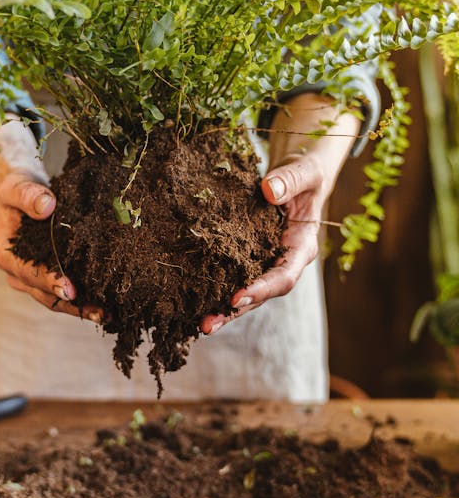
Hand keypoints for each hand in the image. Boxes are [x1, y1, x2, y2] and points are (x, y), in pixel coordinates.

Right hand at [0, 120, 102, 322]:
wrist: (17, 190)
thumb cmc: (15, 187)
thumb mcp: (16, 186)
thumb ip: (28, 195)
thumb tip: (47, 205)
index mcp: (6, 256)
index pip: (29, 273)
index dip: (50, 282)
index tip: (69, 289)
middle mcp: (16, 272)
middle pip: (44, 295)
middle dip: (72, 305)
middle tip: (99, 312)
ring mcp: (31, 277)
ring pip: (55, 299)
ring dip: (80, 308)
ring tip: (107, 314)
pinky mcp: (46, 275)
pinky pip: (63, 292)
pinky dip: (83, 299)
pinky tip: (106, 305)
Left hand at [200, 93, 360, 334]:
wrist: (299, 174)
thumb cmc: (306, 174)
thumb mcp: (306, 172)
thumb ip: (291, 180)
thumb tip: (269, 190)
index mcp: (301, 248)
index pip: (283, 276)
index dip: (261, 289)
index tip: (237, 297)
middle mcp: (283, 261)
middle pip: (260, 293)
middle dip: (234, 310)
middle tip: (206, 325)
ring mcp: (265, 261)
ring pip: (244, 290)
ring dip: (221, 307)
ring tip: (197, 323)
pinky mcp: (247, 255)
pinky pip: (231, 274)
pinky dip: (214, 287)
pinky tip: (191, 298)